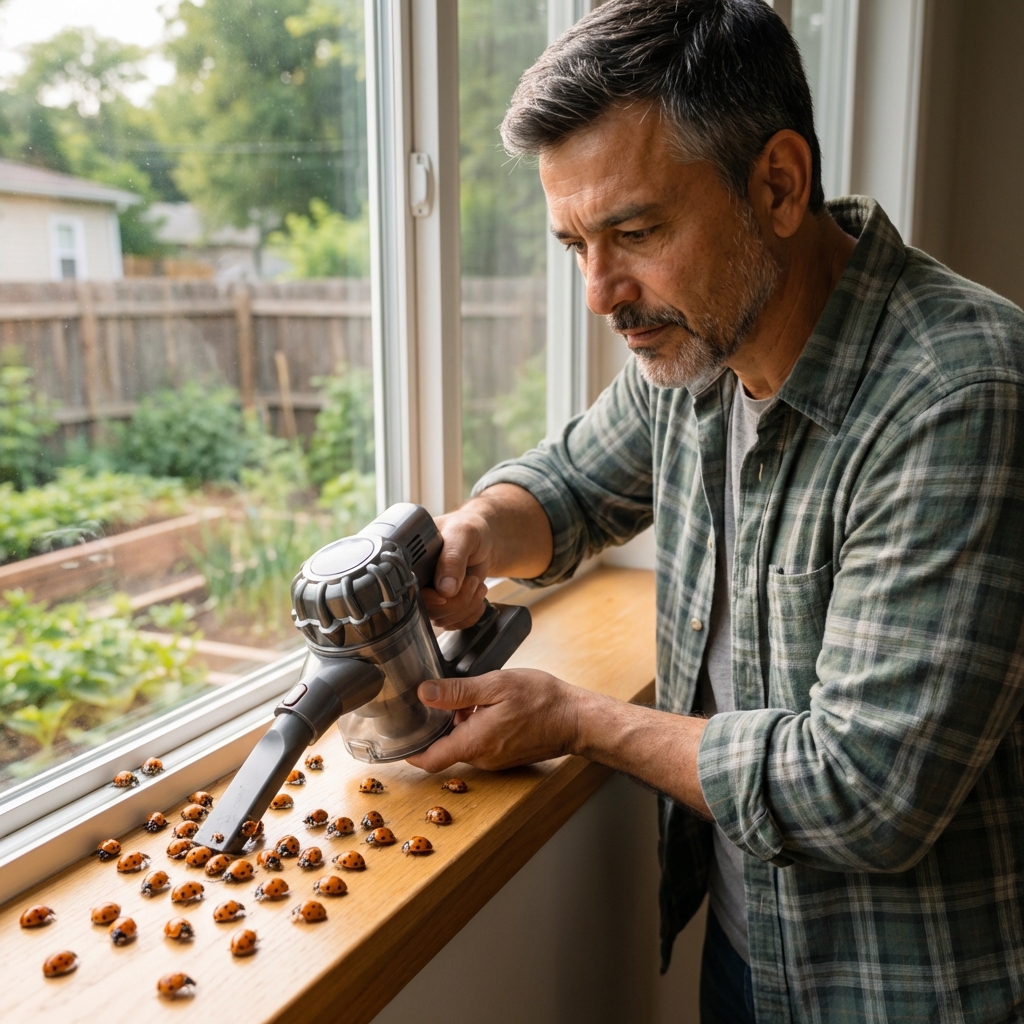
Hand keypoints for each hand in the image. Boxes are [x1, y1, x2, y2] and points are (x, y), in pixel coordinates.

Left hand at [406, 668, 581, 772]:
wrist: (577, 719)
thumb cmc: (542, 700)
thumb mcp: (495, 685)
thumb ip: (458, 691)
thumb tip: (424, 693)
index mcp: (474, 743)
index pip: (429, 759)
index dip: (409, 752)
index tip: (395, 741)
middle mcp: (482, 758)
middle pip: (445, 746)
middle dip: (442, 723)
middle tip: (449, 695)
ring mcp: (495, 760)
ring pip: (464, 742)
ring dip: (463, 722)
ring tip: (479, 696)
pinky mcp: (506, 756)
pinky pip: (481, 743)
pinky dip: (478, 726)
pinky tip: (493, 706)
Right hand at [421, 508, 492, 629]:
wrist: (484, 537)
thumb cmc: (468, 528)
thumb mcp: (462, 534)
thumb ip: (452, 558)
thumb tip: (445, 589)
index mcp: (411, 562)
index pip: (411, 592)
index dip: (430, 599)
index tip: (447, 595)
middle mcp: (418, 581)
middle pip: (429, 611)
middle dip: (457, 602)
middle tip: (472, 581)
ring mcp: (431, 595)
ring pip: (444, 620)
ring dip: (467, 606)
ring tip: (477, 583)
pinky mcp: (445, 604)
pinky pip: (456, 623)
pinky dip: (472, 614)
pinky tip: (478, 597)